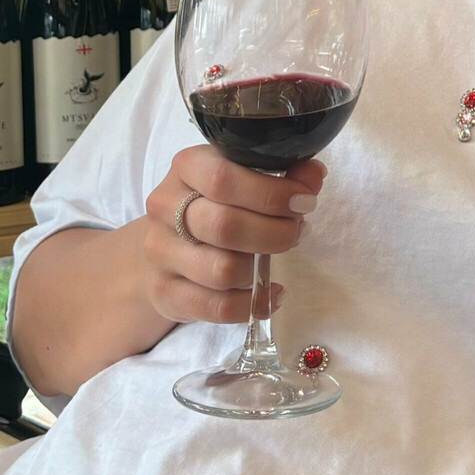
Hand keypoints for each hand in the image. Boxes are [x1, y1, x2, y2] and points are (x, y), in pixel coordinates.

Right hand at [139, 145, 324, 327]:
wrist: (166, 242)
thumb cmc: (213, 202)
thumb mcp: (242, 176)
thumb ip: (282, 172)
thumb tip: (314, 175)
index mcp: (185, 167)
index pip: (223, 178)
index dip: (270, 193)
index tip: (303, 201)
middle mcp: (165, 207)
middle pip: (225, 226)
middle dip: (275, 232)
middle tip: (298, 231)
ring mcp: (160, 252)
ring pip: (222, 270)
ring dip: (262, 267)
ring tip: (279, 257)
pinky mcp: (164, 292)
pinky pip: (217, 307)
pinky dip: (254, 304)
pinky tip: (273, 293)